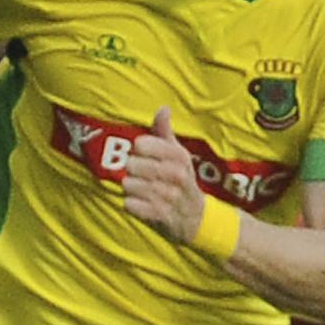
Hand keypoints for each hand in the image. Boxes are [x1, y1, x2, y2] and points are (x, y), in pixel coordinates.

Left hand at [120, 108, 204, 245]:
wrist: (195, 216)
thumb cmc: (180, 178)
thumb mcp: (176, 153)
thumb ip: (165, 131)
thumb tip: (163, 108)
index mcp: (179, 156)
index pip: (143, 144)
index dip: (138, 149)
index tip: (143, 153)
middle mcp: (177, 174)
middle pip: (133, 164)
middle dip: (131, 168)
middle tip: (138, 172)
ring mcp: (169, 195)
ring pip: (130, 185)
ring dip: (129, 187)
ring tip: (137, 188)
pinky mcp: (161, 215)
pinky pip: (131, 205)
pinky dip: (130, 204)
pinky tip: (137, 202)